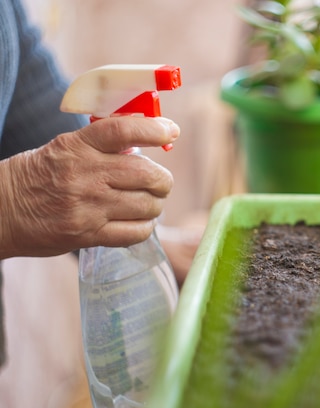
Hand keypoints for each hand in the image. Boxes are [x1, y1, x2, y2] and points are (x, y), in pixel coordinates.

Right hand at [0, 116, 179, 258]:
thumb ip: (103, 146)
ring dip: (156, 205)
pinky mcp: (88, 235)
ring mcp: (88, 207)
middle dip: (163, 180)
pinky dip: (145, 227)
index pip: (123, 130)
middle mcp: (85, 175)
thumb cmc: (39, 176)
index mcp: (78, 146)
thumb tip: (147, 145)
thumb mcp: (66, 148)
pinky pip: (136, 232)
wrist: (2, 211)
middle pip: (147, 174)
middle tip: (160, 182)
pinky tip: (138, 221)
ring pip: (148, 205)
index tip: (171, 131)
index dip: (154, 129)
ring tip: (147, 203)